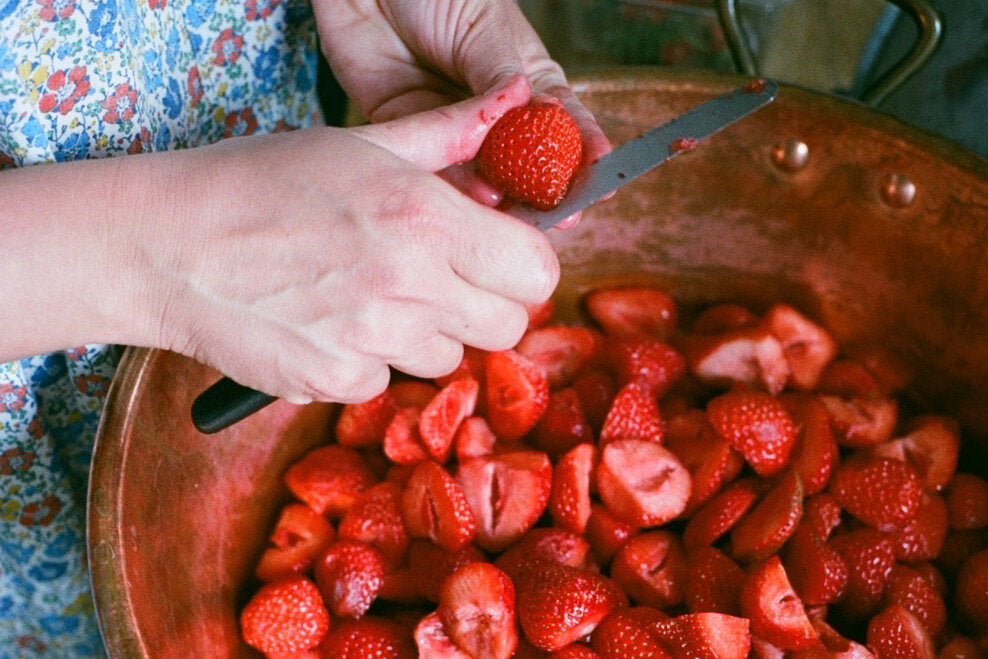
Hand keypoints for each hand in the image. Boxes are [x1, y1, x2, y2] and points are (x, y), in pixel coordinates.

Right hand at [128, 83, 557, 403]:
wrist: (167, 245)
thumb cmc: (261, 183)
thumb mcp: (362, 144)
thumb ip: (451, 133)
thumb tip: (516, 101)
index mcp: (427, 217)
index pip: (537, 271)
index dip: (521, 266)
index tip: (496, 259)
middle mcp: (410, 282)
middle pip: (507, 327)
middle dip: (483, 306)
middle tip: (438, 280)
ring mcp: (374, 340)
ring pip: (447, 359)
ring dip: (423, 334)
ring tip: (368, 296)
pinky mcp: (336, 380)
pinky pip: (384, 381)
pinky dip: (366, 360)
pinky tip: (328, 324)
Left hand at [313, 0, 610, 221]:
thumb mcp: (481, 26)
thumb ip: (500, 76)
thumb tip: (535, 112)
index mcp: (525, 79)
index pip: (562, 121)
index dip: (584, 153)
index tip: (603, 181)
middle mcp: (491, 111)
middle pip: (523, 161)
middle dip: (543, 191)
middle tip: (561, 217)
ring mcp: (450, 125)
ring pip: (479, 173)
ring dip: (498, 195)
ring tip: (512, 208)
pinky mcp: (407, 132)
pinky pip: (432, 166)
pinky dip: (453, 185)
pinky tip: (474, 196)